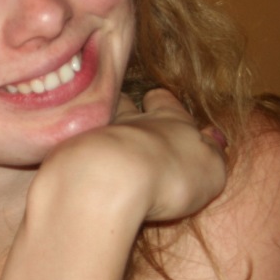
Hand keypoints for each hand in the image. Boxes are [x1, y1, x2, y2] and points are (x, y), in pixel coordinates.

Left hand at [41, 89, 226, 224]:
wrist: (109, 180)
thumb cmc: (170, 174)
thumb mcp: (209, 169)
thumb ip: (212, 154)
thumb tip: (212, 139)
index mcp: (168, 122)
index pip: (164, 102)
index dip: (162, 102)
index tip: (159, 99)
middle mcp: (129, 123)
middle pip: (124, 104)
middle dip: (125, 106)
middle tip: (125, 112)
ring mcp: (94, 137)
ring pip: (95, 123)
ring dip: (98, 131)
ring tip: (98, 144)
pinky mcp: (67, 157)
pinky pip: (71, 151)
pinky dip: (74, 158)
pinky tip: (75, 170)